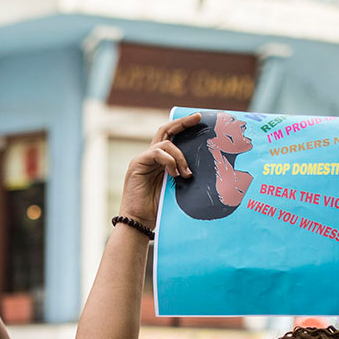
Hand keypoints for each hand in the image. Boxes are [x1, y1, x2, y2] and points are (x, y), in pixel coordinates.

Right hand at [118, 113, 198, 228]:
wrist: (139, 221)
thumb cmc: (157, 209)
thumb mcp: (176, 187)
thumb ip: (182, 175)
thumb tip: (200, 168)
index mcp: (160, 162)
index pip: (172, 138)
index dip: (184, 126)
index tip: (200, 119)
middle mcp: (151, 157)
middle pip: (166, 131)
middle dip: (183, 123)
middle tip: (198, 117)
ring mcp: (143, 160)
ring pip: (165, 144)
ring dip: (180, 157)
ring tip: (186, 173)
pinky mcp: (137, 164)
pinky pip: (157, 153)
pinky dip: (169, 161)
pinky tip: (174, 174)